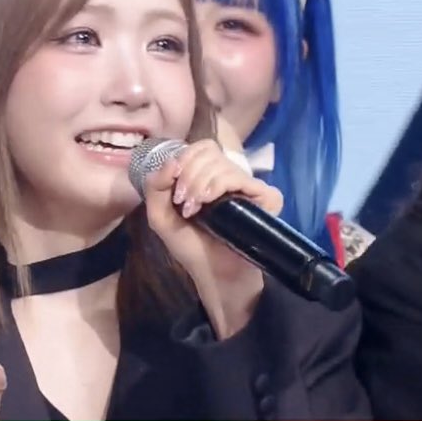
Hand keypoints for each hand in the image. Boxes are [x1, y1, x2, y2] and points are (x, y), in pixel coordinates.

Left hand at [143, 139, 282, 336]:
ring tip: (193, 210)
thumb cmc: (190, 246)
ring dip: (199, 185)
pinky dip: (218, 186)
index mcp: (209, 175)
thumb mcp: (160, 215)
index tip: (174, 188)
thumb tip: (171, 160)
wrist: (213, 273)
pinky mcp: (265, 198)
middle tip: (183, 203)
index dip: (185, 159)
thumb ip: (155, 186)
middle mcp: (230, 176)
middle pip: (209, 152)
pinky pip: (241, 178)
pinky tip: (208, 205)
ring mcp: (249, 186)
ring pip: (222, 164)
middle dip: (189, 176)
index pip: (202, 147)